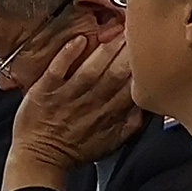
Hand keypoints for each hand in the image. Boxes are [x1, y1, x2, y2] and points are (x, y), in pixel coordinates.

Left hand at [4, 33, 141, 190]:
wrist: (39, 159)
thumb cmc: (75, 149)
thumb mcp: (112, 142)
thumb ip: (133, 123)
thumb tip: (151, 105)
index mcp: (110, 113)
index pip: (132, 88)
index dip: (142, 68)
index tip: (151, 50)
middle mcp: (92, 103)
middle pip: (115, 75)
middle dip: (127, 53)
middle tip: (137, 33)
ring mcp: (67, 96)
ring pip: (90, 71)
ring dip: (104, 51)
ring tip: (116, 32)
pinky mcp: (45, 91)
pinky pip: (58, 70)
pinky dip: (68, 55)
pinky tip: (79, 40)